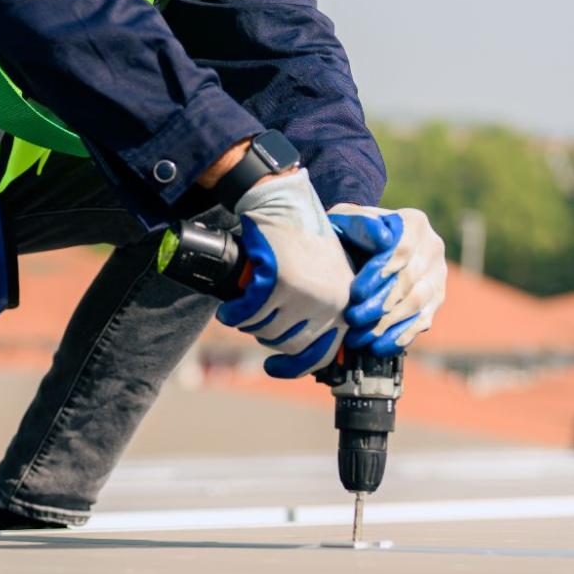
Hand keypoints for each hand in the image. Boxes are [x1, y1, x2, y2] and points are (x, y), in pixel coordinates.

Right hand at [215, 169, 350, 378]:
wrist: (284, 204)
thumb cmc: (301, 239)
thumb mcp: (326, 276)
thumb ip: (323, 310)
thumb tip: (302, 351)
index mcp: (345, 303)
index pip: (322, 353)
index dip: (293, 367)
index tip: (271, 369)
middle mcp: (331, 302)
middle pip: (289, 344)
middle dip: (265, 337)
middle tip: (252, 323)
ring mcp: (307, 293)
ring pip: (267, 330)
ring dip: (248, 324)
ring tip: (241, 310)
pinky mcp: (281, 281)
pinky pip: (250, 313)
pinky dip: (234, 313)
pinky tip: (228, 310)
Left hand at [328, 204, 446, 353]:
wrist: (364, 243)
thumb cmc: (352, 230)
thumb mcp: (349, 218)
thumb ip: (359, 222)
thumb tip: (382, 238)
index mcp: (414, 223)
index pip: (402, 250)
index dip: (380, 273)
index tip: (355, 293)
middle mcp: (432, 248)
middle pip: (409, 280)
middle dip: (379, 303)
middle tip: (353, 319)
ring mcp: (437, 276)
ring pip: (417, 304)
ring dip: (387, 323)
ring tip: (360, 337)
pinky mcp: (435, 300)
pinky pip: (422, 321)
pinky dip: (400, 336)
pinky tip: (378, 347)